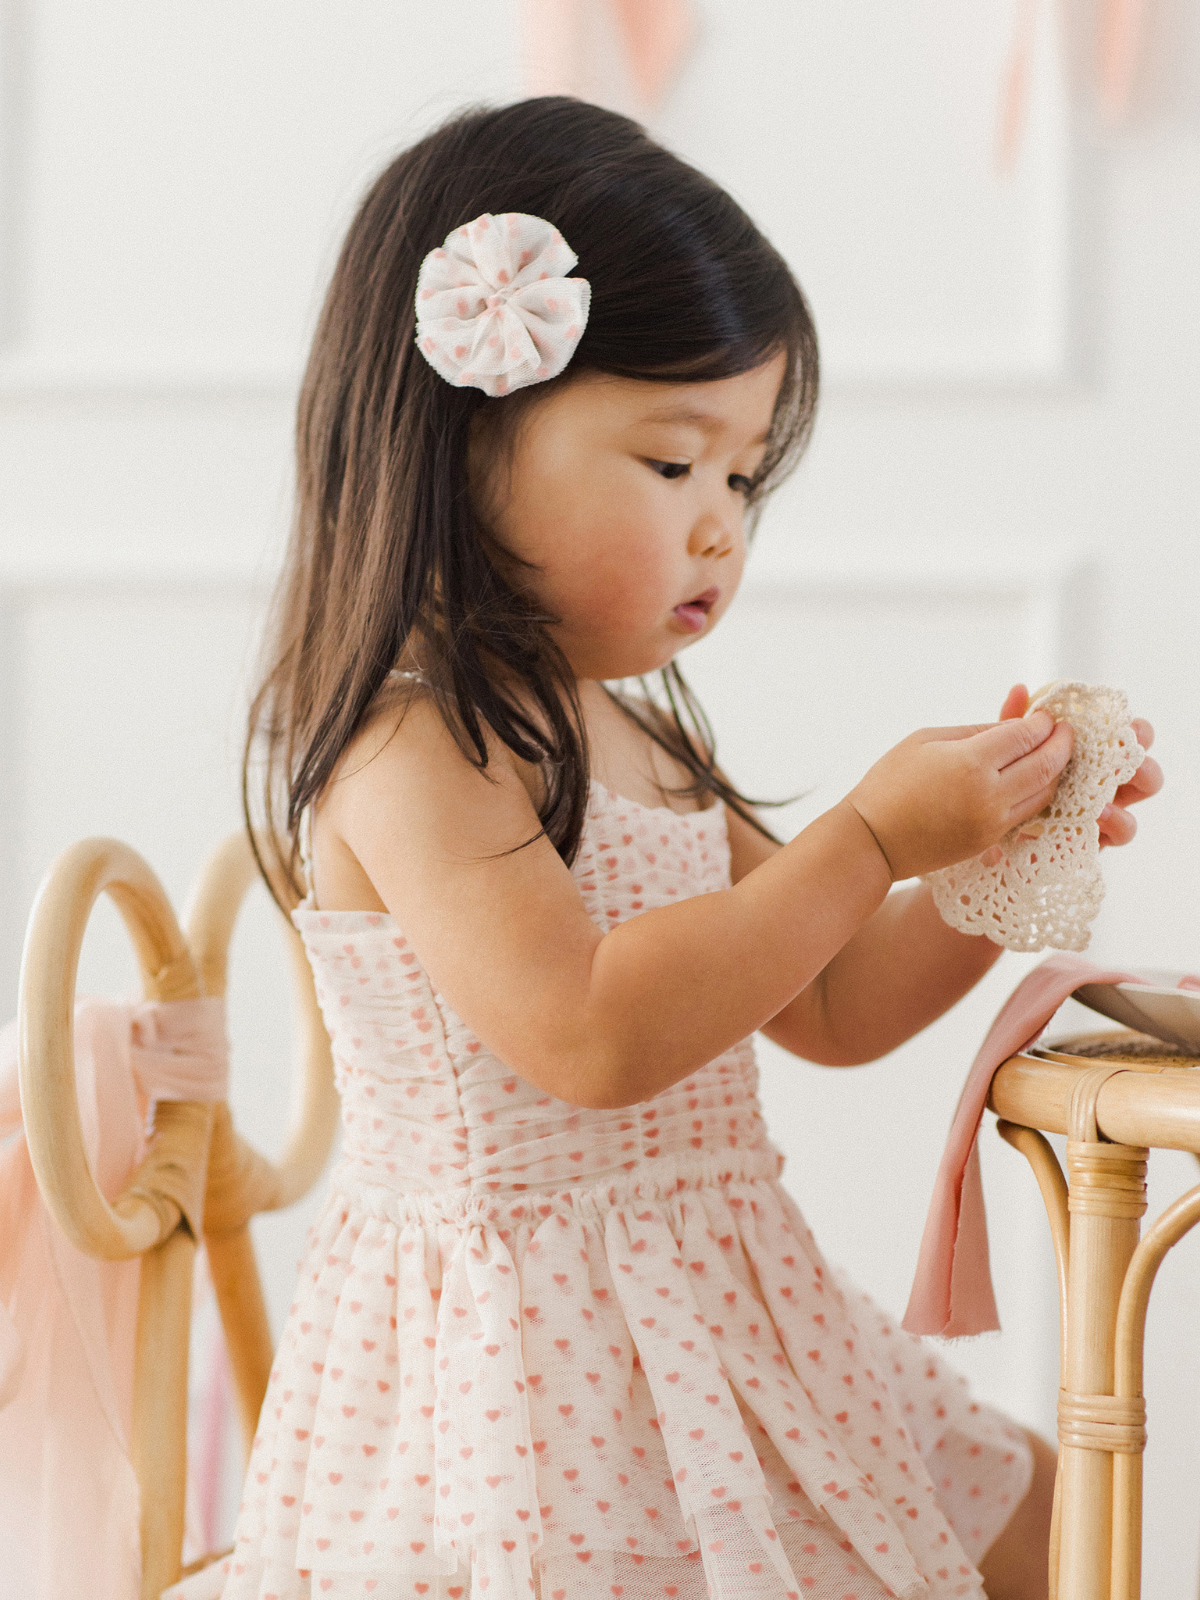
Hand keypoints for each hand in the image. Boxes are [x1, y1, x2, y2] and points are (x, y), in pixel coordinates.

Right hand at [847, 709, 1073, 880]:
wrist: (872, 841)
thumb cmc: (889, 782)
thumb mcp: (925, 740)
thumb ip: (974, 731)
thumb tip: (1014, 726)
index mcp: (971, 762)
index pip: (1025, 736)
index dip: (1042, 722)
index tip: (1047, 713)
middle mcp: (990, 794)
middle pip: (1047, 765)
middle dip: (1062, 744)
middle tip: (1067, 730)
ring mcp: (993, 822)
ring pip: (1046, 793)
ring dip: (1058, 771)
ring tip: (1058, 753)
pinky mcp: (991, 841)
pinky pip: (1029, 813)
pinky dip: (1040, 793)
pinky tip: (1040, 779)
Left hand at [997, 684, 1162, 848]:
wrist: (993, 831)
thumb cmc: (1009, 787)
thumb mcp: (1006, 755)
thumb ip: (1012, 724)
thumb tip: (1020, 688)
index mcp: (1092, 753)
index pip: (1127, 736)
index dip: (1135, 730)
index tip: (1128, 725)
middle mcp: (1106, 779)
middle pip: (1142, 762)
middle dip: (1141, 755)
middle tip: (1129, 752)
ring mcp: (1107, 808)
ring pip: (1139, 796)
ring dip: (1137, 785)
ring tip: (1117, 779)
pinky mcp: (1099, 836)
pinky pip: (1120, 832)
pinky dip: (1117, 821)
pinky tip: (1101, 814)